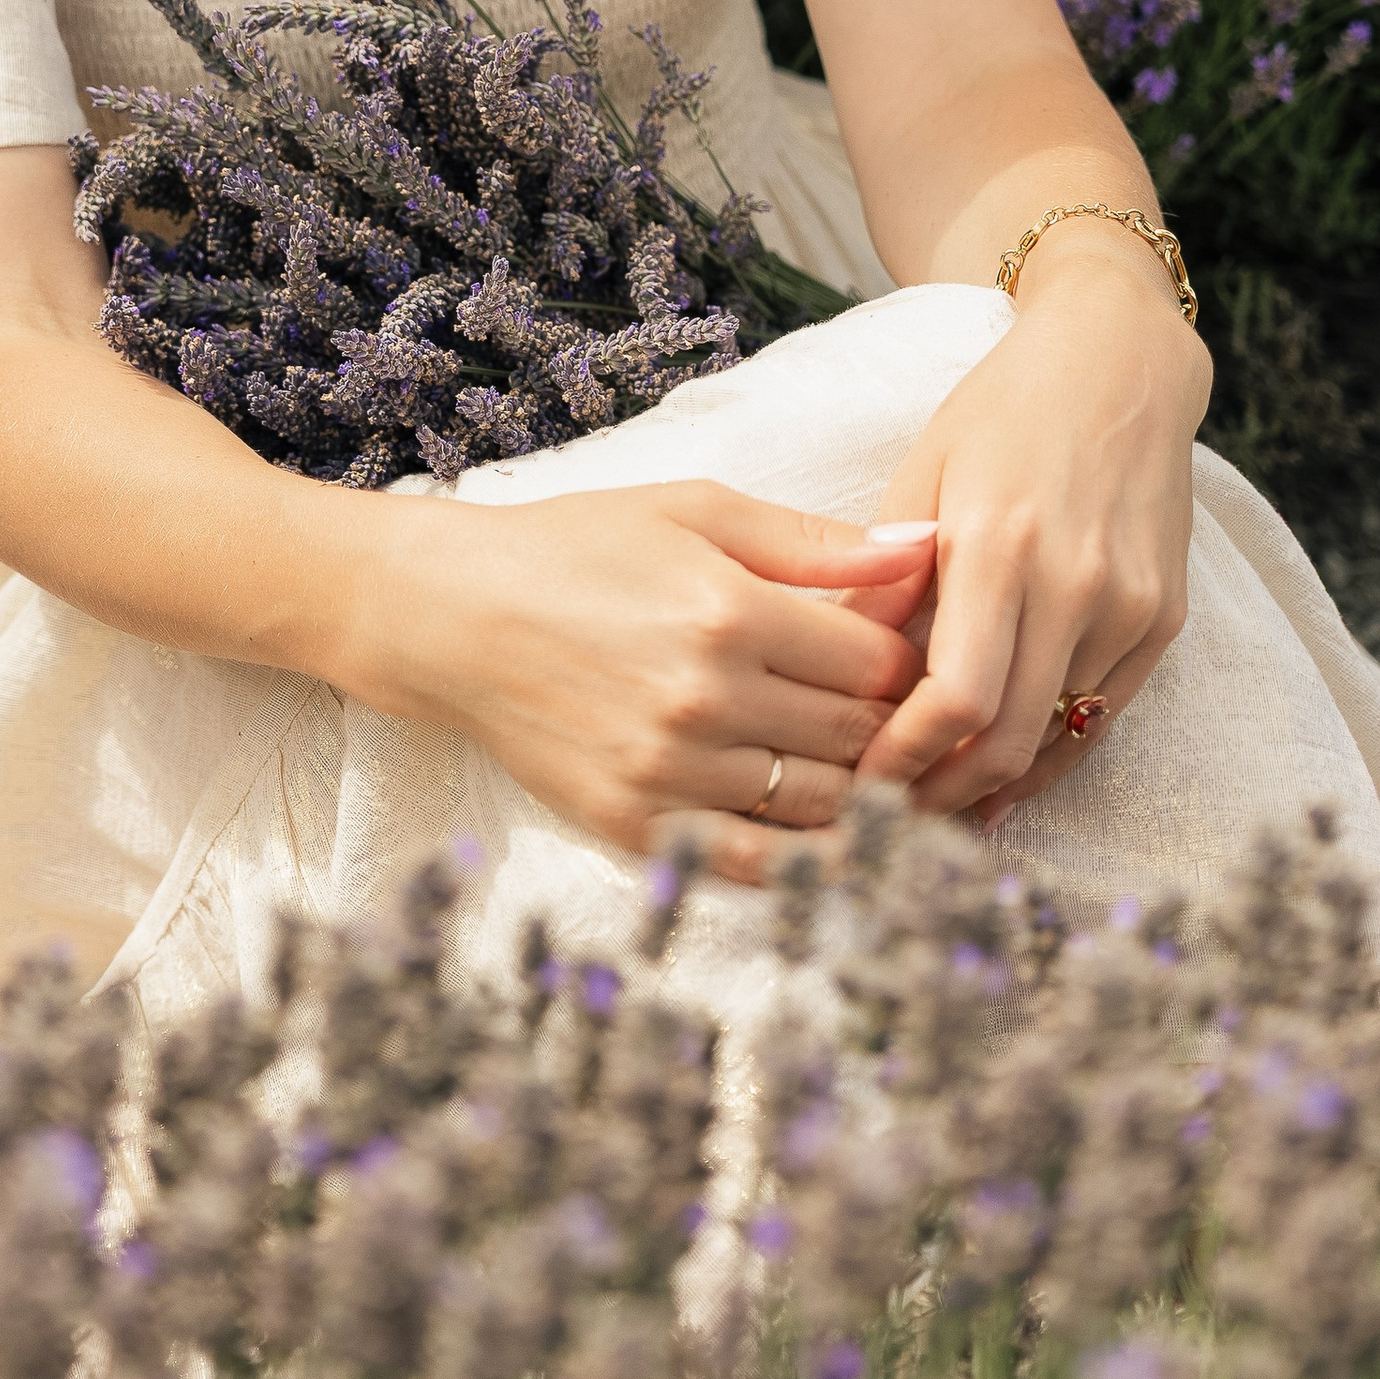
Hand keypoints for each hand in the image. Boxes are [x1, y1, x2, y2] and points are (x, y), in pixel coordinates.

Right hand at [360, 481, 935, 884]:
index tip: (897, 656)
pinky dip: (808, 861)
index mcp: (729, 611)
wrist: (454, 616)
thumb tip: (926, 550)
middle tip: (899, 718)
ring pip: (821, 806)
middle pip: (858, 737)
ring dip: (859, 792)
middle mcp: (705, 698)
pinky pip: (755, 865)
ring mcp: (668, 771)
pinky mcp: (634, 826)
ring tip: (867, 768)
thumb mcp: (696, 513)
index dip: (905, 662)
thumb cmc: (578, 549)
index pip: (877, 662)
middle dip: (891, 728)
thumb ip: (815, 541)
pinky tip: (831, 841)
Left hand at [843, 238, 1206, 823]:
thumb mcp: (922, 472)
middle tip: (891, 822)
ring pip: (1059, 738)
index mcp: (1001, 543)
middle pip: (1010, 738)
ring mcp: (1132, 605)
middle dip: (944, 793)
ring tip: (937, 808)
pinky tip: (1004, 775)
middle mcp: (1077, 582)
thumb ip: (883, 578)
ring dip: (995, 782)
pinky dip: (1052, 754)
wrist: (1121, 364)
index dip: (908, 757)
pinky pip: (1103, 714)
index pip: (958, 697)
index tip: (864, 783)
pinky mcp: (1165, 619)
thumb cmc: (1003, 411)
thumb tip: (831, 668)